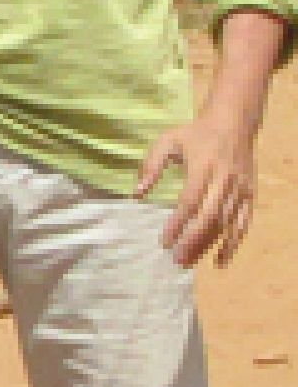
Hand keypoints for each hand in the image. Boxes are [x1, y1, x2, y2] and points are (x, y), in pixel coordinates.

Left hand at [136, 111, 257, 267]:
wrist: (233, 124)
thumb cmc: (195, 134)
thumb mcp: (167, 141)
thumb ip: (150, 166)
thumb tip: (137, 194)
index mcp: (203, 167)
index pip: (190, 202)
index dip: (177, 224)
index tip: (164, 242)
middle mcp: (224, 181)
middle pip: (209, 217)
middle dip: (193, 241)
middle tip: (176, 260)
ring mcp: (240, 190)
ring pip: (226, 225)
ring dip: (209, 246)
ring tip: (190, 262)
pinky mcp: (250, 196)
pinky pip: (243, 224)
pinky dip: (233, 244)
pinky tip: (220, 260)